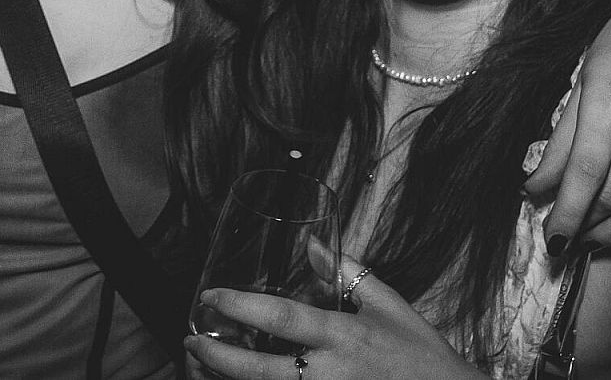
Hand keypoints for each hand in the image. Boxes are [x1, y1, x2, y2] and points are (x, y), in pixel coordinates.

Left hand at [184, 258, 485, 379]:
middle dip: (217, 358)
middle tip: (191, 343)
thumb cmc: (420, 355)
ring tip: (207, 365)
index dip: (239, 306)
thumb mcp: (388, 304)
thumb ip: (346, 273)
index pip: (280, 317)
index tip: (210, 296)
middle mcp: (329, 373)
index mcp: (343, 335)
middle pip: (258, 370)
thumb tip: (310, 243)